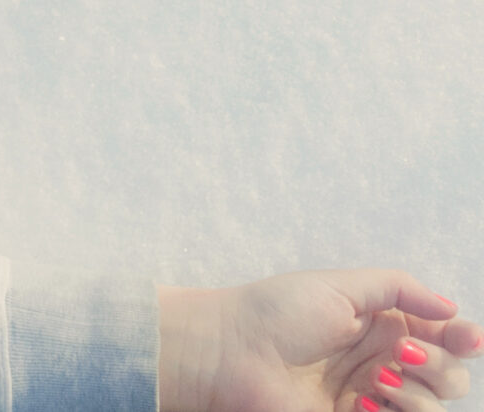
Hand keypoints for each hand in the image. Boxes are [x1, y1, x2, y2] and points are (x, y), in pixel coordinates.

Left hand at [159, 272, 483, 411]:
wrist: (228, 353)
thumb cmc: (274, 312)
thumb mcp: (337, 287)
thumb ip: (397, 288)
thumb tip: (451, 307)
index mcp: (382, 327)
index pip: (444, 338)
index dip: (463, 338)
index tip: (468, 337)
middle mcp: (383, 363)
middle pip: (449, 378)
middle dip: (438, 366)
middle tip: (399, 353)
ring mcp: (371, 398)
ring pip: (432, 408)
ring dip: (418, 396)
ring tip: (378, 381)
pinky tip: (366, 405)